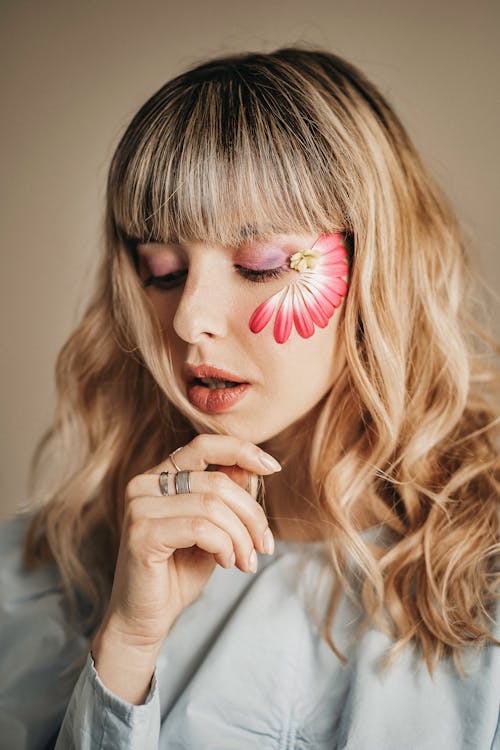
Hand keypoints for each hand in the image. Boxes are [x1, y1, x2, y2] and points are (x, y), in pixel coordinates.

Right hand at [94, 434, 280, 656]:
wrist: (145, 620)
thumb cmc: (179, 573)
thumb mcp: (213, 529)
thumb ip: (226, 497)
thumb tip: (252, 468)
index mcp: (159, 476)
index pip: (204, 445)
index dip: (242, 450)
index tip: (274, 467)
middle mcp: (144, 484)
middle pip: (217, 482)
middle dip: (252, 515)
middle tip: (264, 546)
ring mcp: (139, 507)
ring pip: (213, 506)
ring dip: (241, 537)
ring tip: (246, 562)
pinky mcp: (141, 533)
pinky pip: (201, 528)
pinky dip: (224, 546)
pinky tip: (226, 563)